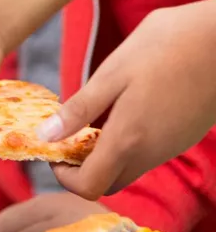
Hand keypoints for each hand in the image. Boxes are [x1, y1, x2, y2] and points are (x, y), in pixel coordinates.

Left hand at [36, 0, 215, 199]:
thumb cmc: (168, 45)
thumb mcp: (113, 73)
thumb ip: (79, 109)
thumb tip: (46, 137)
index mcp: (128, 140)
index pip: (89, 186)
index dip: (65, 176)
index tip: (54, 150)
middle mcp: (153, 153)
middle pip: (109, 182)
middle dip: (83, 167)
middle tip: (70, 134)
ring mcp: (172, 146)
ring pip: (130, 168)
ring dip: (106, 154)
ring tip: (96, 116)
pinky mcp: (186, 135)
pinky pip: (149, 153)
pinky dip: (129, 143)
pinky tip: (125, 109)